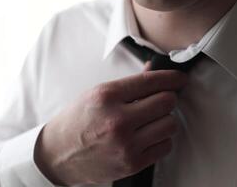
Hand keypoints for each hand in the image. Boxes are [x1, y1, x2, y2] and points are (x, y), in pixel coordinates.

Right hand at [34, 70, 185, 185]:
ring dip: (165, 120)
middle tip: (161, 101)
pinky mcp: (131, 163)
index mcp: (107, 96)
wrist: (56, 154)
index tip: (179, 79)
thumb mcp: (96, 95)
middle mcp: (117, 120)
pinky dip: (161, 139)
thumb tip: (154, 72)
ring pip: (170, 125)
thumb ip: (128, 85)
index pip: (151, 81)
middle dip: (167, 99)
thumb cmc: (76, 122)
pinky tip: (148, 136)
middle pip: (166, 102)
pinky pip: (165, 146)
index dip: (171, 78)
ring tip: (152, 120)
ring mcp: (125, 144)